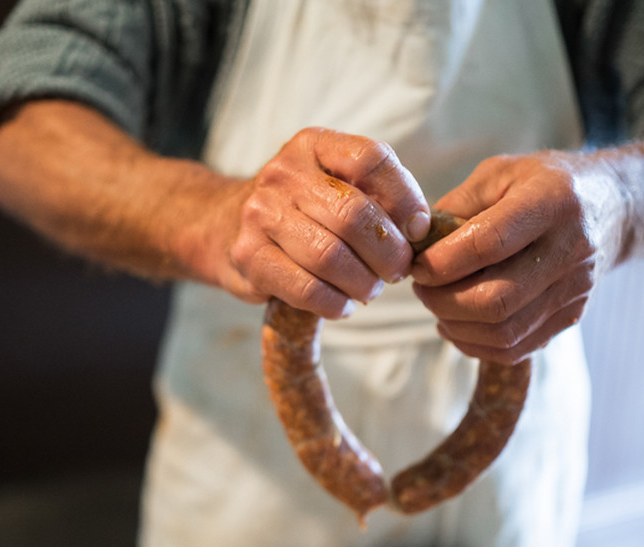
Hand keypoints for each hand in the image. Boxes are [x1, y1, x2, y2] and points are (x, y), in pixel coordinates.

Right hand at [226, 127, 430, 318]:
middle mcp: (283, 173)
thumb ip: (376, 195)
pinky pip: (305, 288)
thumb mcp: (333, 183)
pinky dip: (334, 303)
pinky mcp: (248, 256)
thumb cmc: (300, 210)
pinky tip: (342, 305)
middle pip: (354, 214)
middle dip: (388, 253)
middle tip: (395, 272)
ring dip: (363, 283)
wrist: (223, 225)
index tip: (417, 231)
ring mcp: (260, 213)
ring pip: (330, 256)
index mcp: (314, 145)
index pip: (371, 159)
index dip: (405, 197)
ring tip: (368, 289)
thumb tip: (420, 229)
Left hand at [411, 151, 626, 363]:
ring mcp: (575, 289)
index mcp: (552, 202)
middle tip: (421, 286)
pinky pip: (515, 348)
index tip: (417, 264)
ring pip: (503, 332)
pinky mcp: (572, 316)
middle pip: (496, 300)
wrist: (612, 205)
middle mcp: (571, 249)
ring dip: (454, 325)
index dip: (442, 261)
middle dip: (442, 300)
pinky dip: (474, 344)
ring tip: (436, 303)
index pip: (489, 244)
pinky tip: (456, 324)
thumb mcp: (500, 173)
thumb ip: (456, 204)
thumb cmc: (544, 183)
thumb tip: (415, 243)